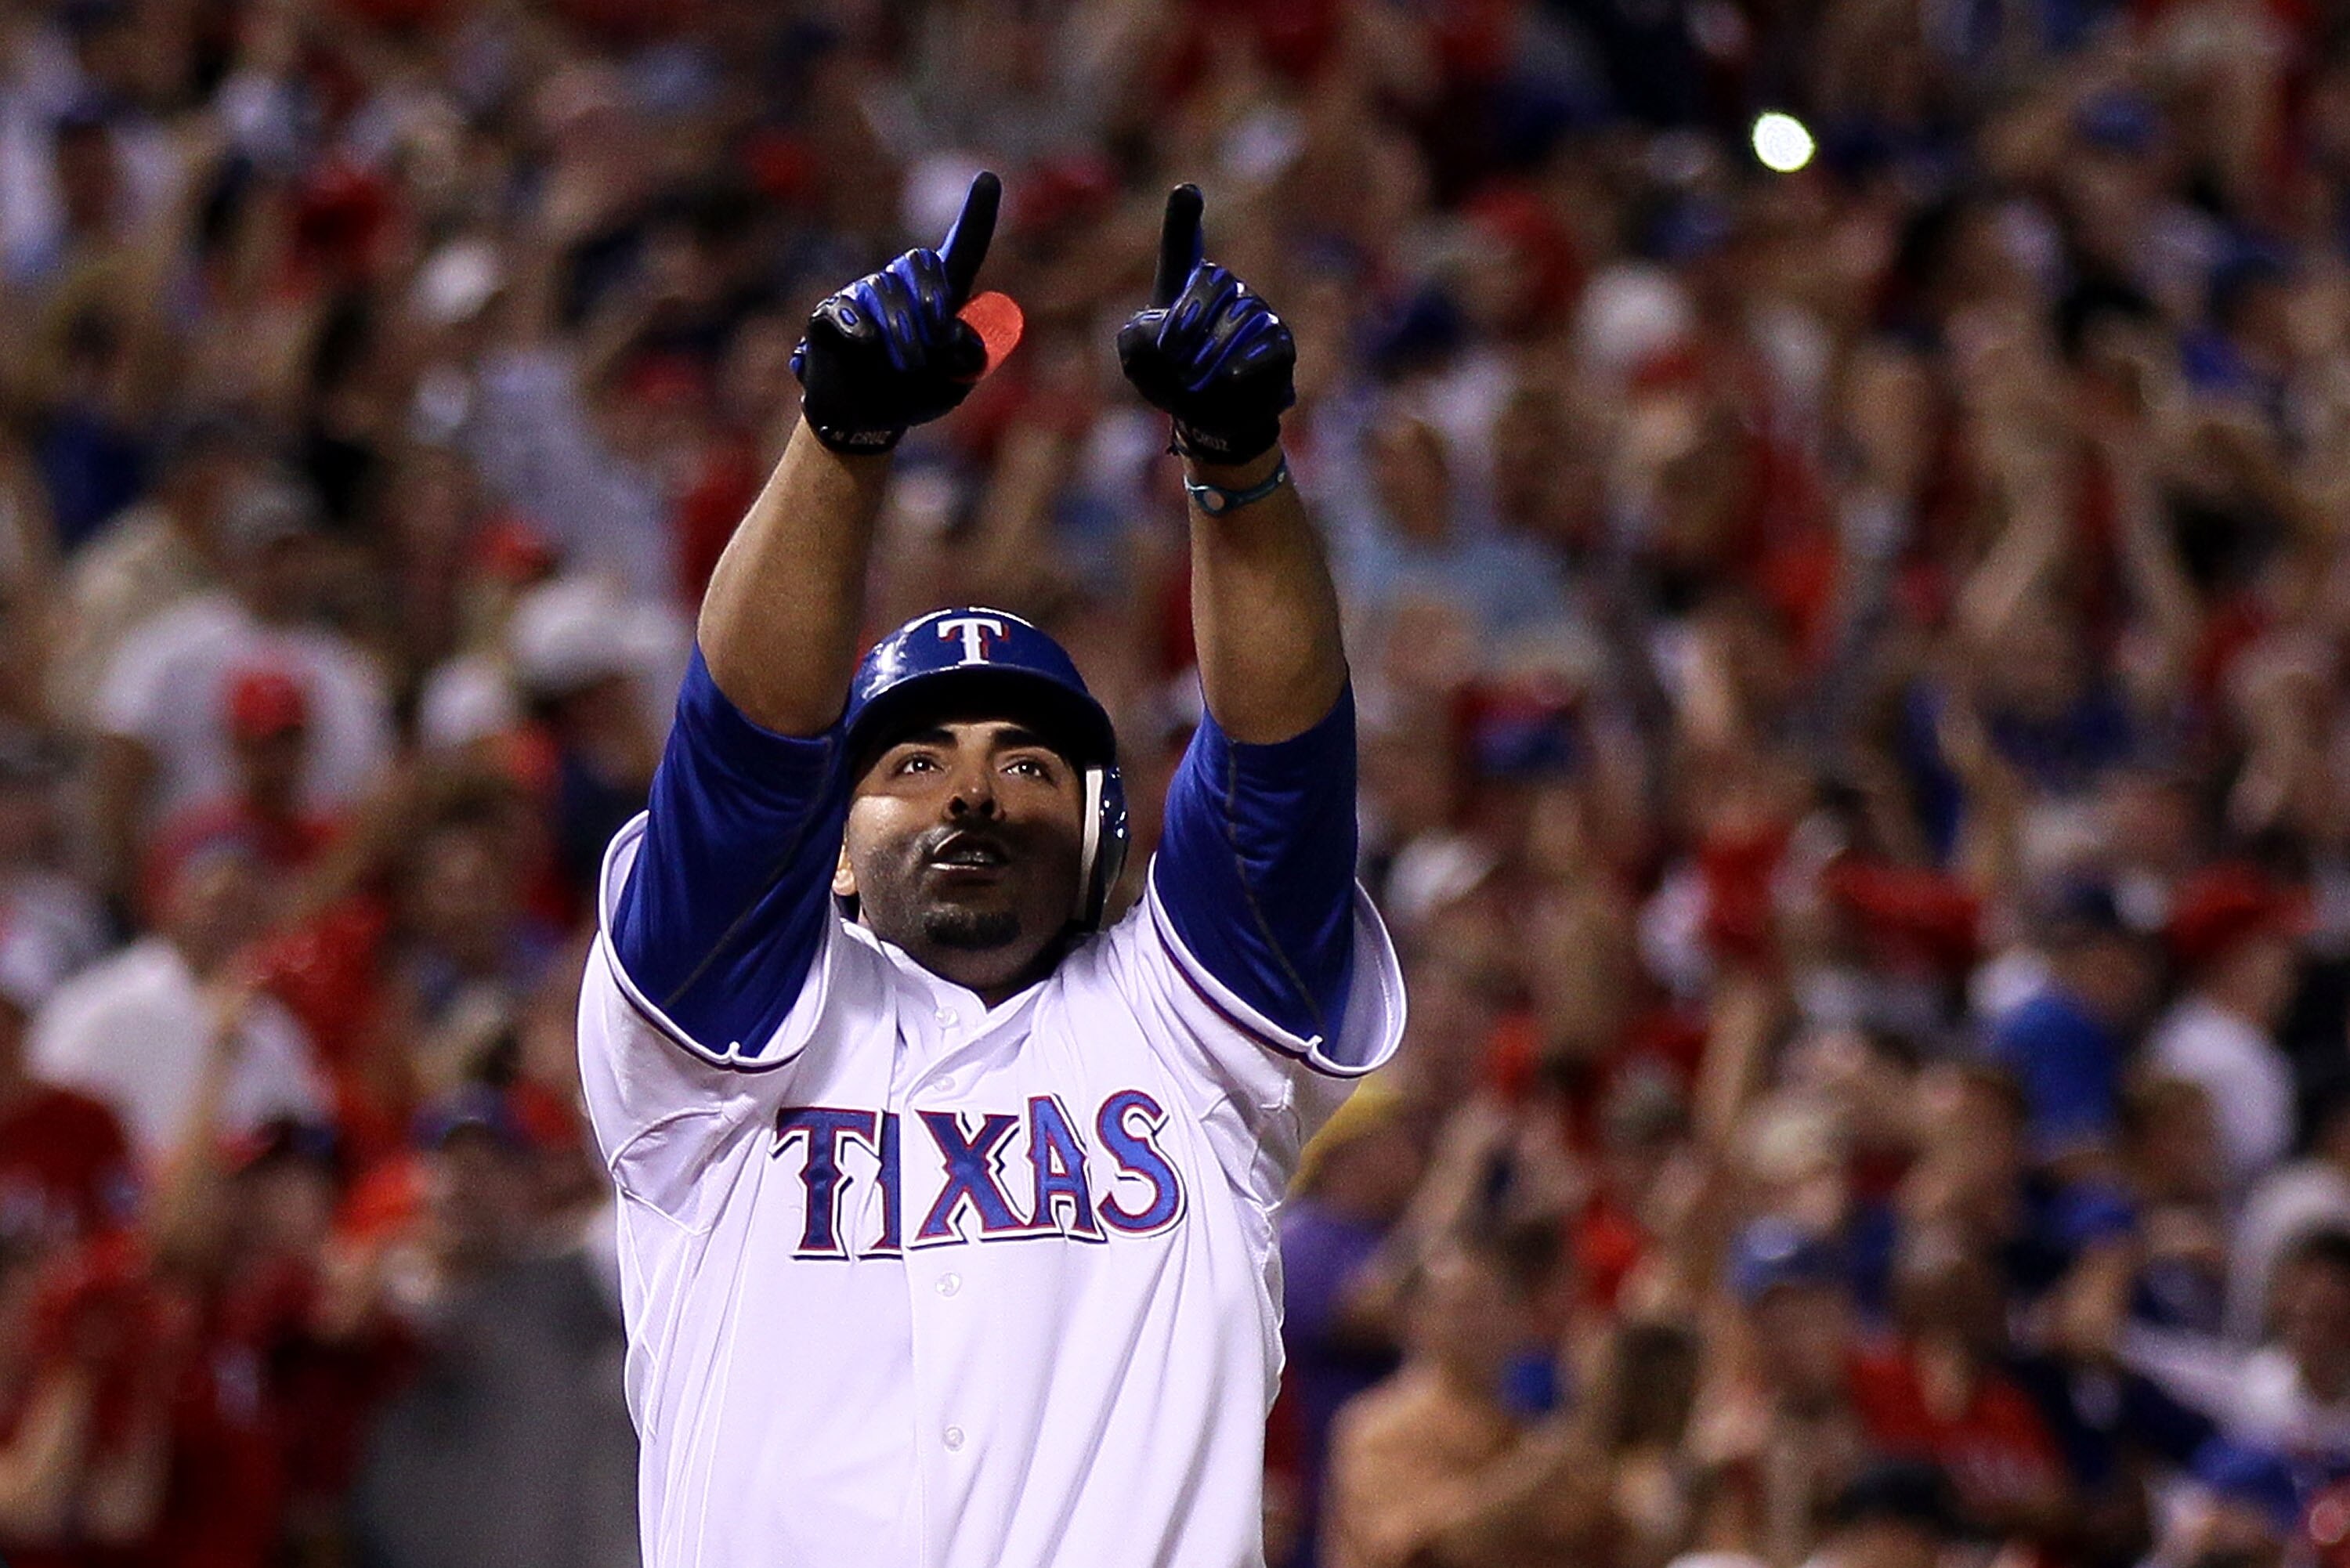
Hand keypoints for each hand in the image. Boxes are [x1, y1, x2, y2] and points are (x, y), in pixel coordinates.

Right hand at [791, 171, 999, 453]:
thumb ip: (967, 362)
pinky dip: (862, 334)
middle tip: (933, 349)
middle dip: (931, 304)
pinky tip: (864, 350)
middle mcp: (902, 286)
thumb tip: (958, 332)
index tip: (988, 178)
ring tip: (903, 369)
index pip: (962, 250)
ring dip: (901, 335)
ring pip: (884, 290)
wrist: (865, 422)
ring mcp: (863, 296)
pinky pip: (845, 313)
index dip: (977, 216)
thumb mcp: (953, 387)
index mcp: (941, 298)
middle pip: (920, 261)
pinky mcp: (830, 315)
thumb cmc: (913, 396)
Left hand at [1116, 185, 1294, 464]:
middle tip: (1172, 363)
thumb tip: (1160, 334)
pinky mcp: (1280, 343)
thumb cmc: (1172, 380)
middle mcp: (1226, 290)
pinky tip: (1230, 378)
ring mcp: (1257, 313)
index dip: (1183, 217)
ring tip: (1197, 384)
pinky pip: (1266, 347)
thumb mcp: (1139, 364)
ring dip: (1210, 357)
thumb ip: (1135, 341)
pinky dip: (1246, 364)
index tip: (1187, 191)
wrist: (1211, 419)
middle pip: (1209, 290)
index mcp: (1187, 287)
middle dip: (1185, 329)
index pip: (1182, 246)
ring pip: (1237, 321)